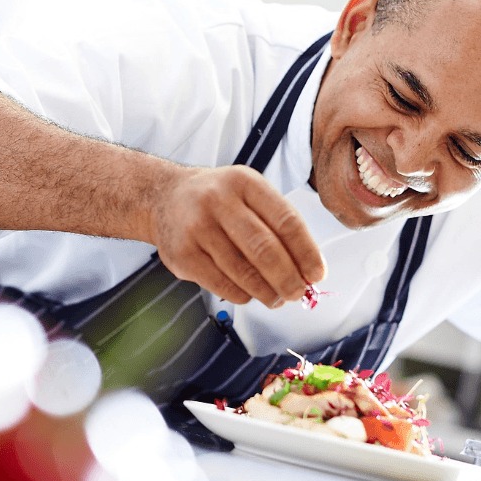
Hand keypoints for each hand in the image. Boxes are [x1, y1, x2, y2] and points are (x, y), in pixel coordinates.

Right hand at [150, 165, 325, 307]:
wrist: (164, 198)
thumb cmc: (218, 200)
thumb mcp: (249, 194)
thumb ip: (277, 224)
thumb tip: (307, 270)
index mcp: (245, 182)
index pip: (286, 221)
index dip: (306, 252)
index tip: (316, 274)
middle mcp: (218, 201)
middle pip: (264, 248)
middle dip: (288, 278)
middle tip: (298, 293)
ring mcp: (197, 228)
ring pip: (243, 272)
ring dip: (267, 292)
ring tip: (277, 298)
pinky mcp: (182, 254)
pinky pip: (221, 284)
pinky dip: (242, 295)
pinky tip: (250, 295)